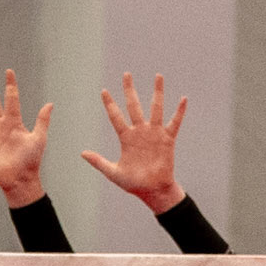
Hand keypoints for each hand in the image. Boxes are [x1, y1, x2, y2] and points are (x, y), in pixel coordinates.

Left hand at [81, 71, 186, 212]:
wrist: (152, 191)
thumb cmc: (133, 183)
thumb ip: (99, 162)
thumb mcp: (113, 173)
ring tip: (158, 76)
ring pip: (155, 108)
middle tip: (126, 74)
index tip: (103, 91)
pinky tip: (183, 99)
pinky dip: (179, 112)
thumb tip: (82, 153)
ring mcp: (154, 133)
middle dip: (129, 90)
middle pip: (133, 106)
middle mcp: (140, 131)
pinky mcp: (167, 139)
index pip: (116, 117)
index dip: (109, 104)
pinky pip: (174, 123)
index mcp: (126, 138)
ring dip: (157, 92)